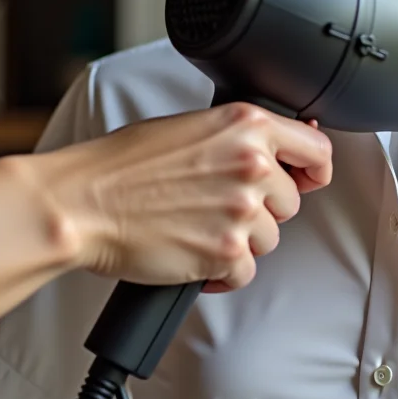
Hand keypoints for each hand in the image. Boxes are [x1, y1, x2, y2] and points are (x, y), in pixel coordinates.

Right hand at [24, 103, 332, 291]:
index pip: (317, 149)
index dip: (312, 169)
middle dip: (258, 210)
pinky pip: (244, 272)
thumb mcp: (189, 127)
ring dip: (238, 241)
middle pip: (289, 203)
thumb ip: (238, 137)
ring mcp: (242, 210)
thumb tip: (277, 152)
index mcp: (246, 125)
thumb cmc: (120, 166)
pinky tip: (192, 254)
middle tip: (214, 206)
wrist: (80, 203)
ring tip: (195, 227)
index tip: (305, 180)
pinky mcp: (226, 252)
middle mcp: (251, 165)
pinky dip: (221, 273)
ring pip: (268, 240)